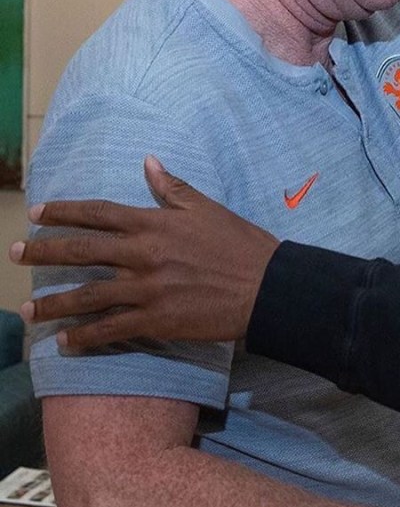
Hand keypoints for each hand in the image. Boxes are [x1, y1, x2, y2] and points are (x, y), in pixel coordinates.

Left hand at [9, 156, 279, 346]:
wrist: (268, 287)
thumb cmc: (243, 246)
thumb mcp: (209, 209)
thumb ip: (174, 188)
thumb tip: (149, 162)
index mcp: (155, 224)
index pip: (99, 213)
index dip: (64, 212)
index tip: (37, 214)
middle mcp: (144, 255)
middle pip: (82, 251)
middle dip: (43, 253)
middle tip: (15, 256)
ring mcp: (147, 290)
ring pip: (88, 295)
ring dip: (54, 303)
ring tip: (28, 311)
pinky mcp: (157, 321)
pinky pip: (111, 329)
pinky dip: (85, 337)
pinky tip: (65, 343)